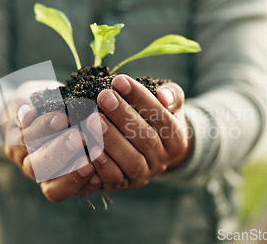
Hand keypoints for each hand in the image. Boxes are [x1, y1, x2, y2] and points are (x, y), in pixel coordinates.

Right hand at [3, 80, 101, 201]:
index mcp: (16, 143)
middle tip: (79, 137)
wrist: (49, 118)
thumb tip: (27, 113)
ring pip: (53, 189)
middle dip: (58, 152)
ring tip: (92, 157)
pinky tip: (99, 173)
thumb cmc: (38, 103)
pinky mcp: (69, 187)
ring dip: (74, 173)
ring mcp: (47, 179)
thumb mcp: (28, 95)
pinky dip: (87, 185)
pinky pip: (75, 193)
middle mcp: (29, 164)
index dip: (43, 130)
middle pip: (36, 168)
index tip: (63, 117)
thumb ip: (24, 101)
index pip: (24, 141)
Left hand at [84, 75, 192, 190]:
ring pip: (131, 161)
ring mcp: (144, 175)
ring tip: (92, 119)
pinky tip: (89, 145)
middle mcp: (163, 160)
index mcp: (177, 138)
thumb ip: (171, 95)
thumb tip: (164, 96)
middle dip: (122, 116)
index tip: (119, 80)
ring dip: (111, 140)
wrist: (151, 149)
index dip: (140, 98)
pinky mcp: (125, 185)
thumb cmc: (156, 118)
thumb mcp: (169, 104)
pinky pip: (115, 178)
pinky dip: (102, 164)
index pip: (160, 116)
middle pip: (145, 139)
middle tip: (103, 96)